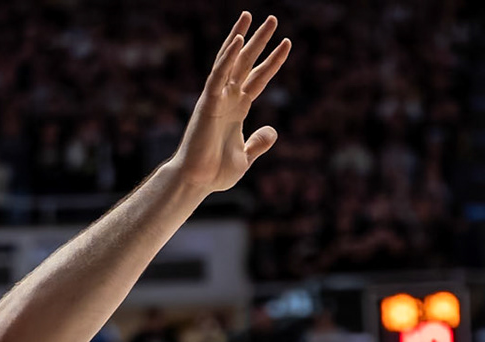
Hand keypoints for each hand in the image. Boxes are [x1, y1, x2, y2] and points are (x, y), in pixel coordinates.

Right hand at [170, 13, 290, 195]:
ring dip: (241, 37)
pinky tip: (237, 41)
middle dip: (260, 40)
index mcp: (238, 109)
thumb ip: (259, 143)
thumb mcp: (246, 158)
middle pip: (246, 62)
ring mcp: (217, 98)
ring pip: (230, 61)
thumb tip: (273, 131)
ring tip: (251, 15)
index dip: (273, 61)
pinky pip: (218, 76)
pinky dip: (227, 58)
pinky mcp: (207, 103)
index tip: (287, 43)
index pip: (259, 78)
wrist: (197, 182)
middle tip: (273, 18)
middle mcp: (228, 98)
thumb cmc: (216, 172)